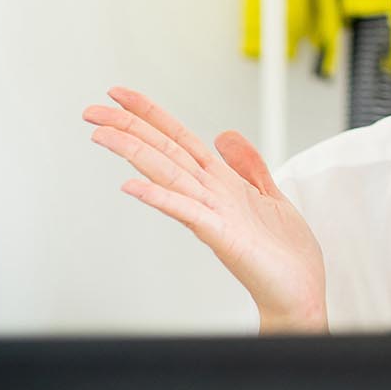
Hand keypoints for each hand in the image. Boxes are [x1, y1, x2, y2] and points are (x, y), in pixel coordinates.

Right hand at [85, 87, 326, 332]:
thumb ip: (248, 165)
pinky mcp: (222, 235)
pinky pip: (187, 212)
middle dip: (129, 127)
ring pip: (168, 174)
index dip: (152, 114)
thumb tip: (225, 135)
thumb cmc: (283, 255)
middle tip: (92, 110)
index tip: (120, 95)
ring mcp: (212, 214)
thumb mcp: (270, 195)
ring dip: (135, 152)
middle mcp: (210, 196)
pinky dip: (161, 198)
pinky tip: (133, 187)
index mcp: (221, 183)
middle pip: (163, 152)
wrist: (298, 294)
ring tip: (103, 133)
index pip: (179, 139)